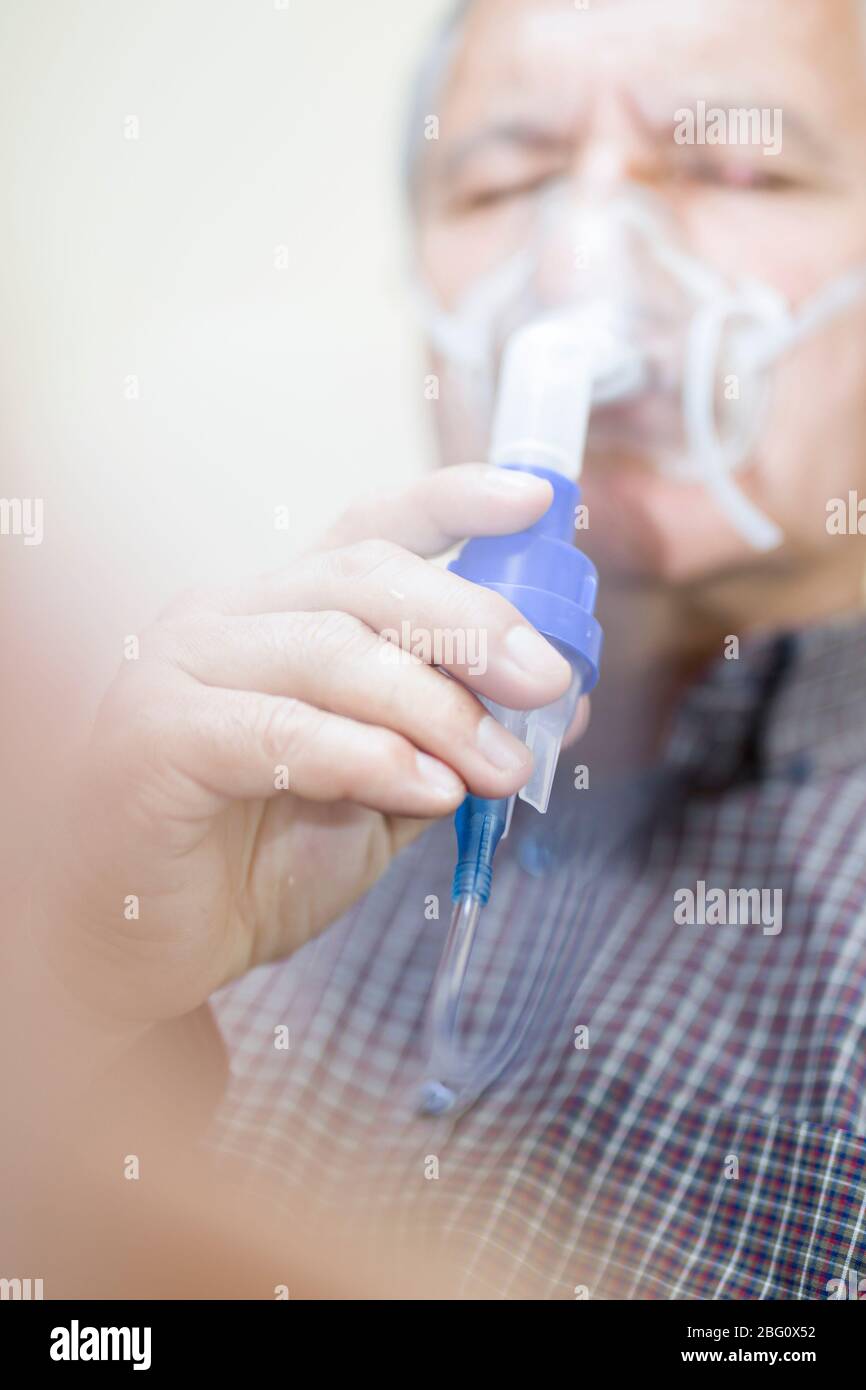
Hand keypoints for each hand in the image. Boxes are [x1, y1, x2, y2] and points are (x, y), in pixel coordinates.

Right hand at [44, 464, 585, 1027]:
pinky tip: (429, 791)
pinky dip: (368, 757)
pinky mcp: (155, 737)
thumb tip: (564, 699)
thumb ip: (454, 739)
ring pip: (331, 650)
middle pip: (363, 579)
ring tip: (502, 768)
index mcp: (279, 612)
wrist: (145, 950)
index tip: (536, 503)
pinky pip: (280, 731)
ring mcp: (180, 668)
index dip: (453, 503)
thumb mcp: (383, 792)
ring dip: (436, 708)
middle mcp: (225, 618)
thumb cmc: (255, 861)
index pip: (369, 531)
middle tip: (546, 679)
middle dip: (471, 622)